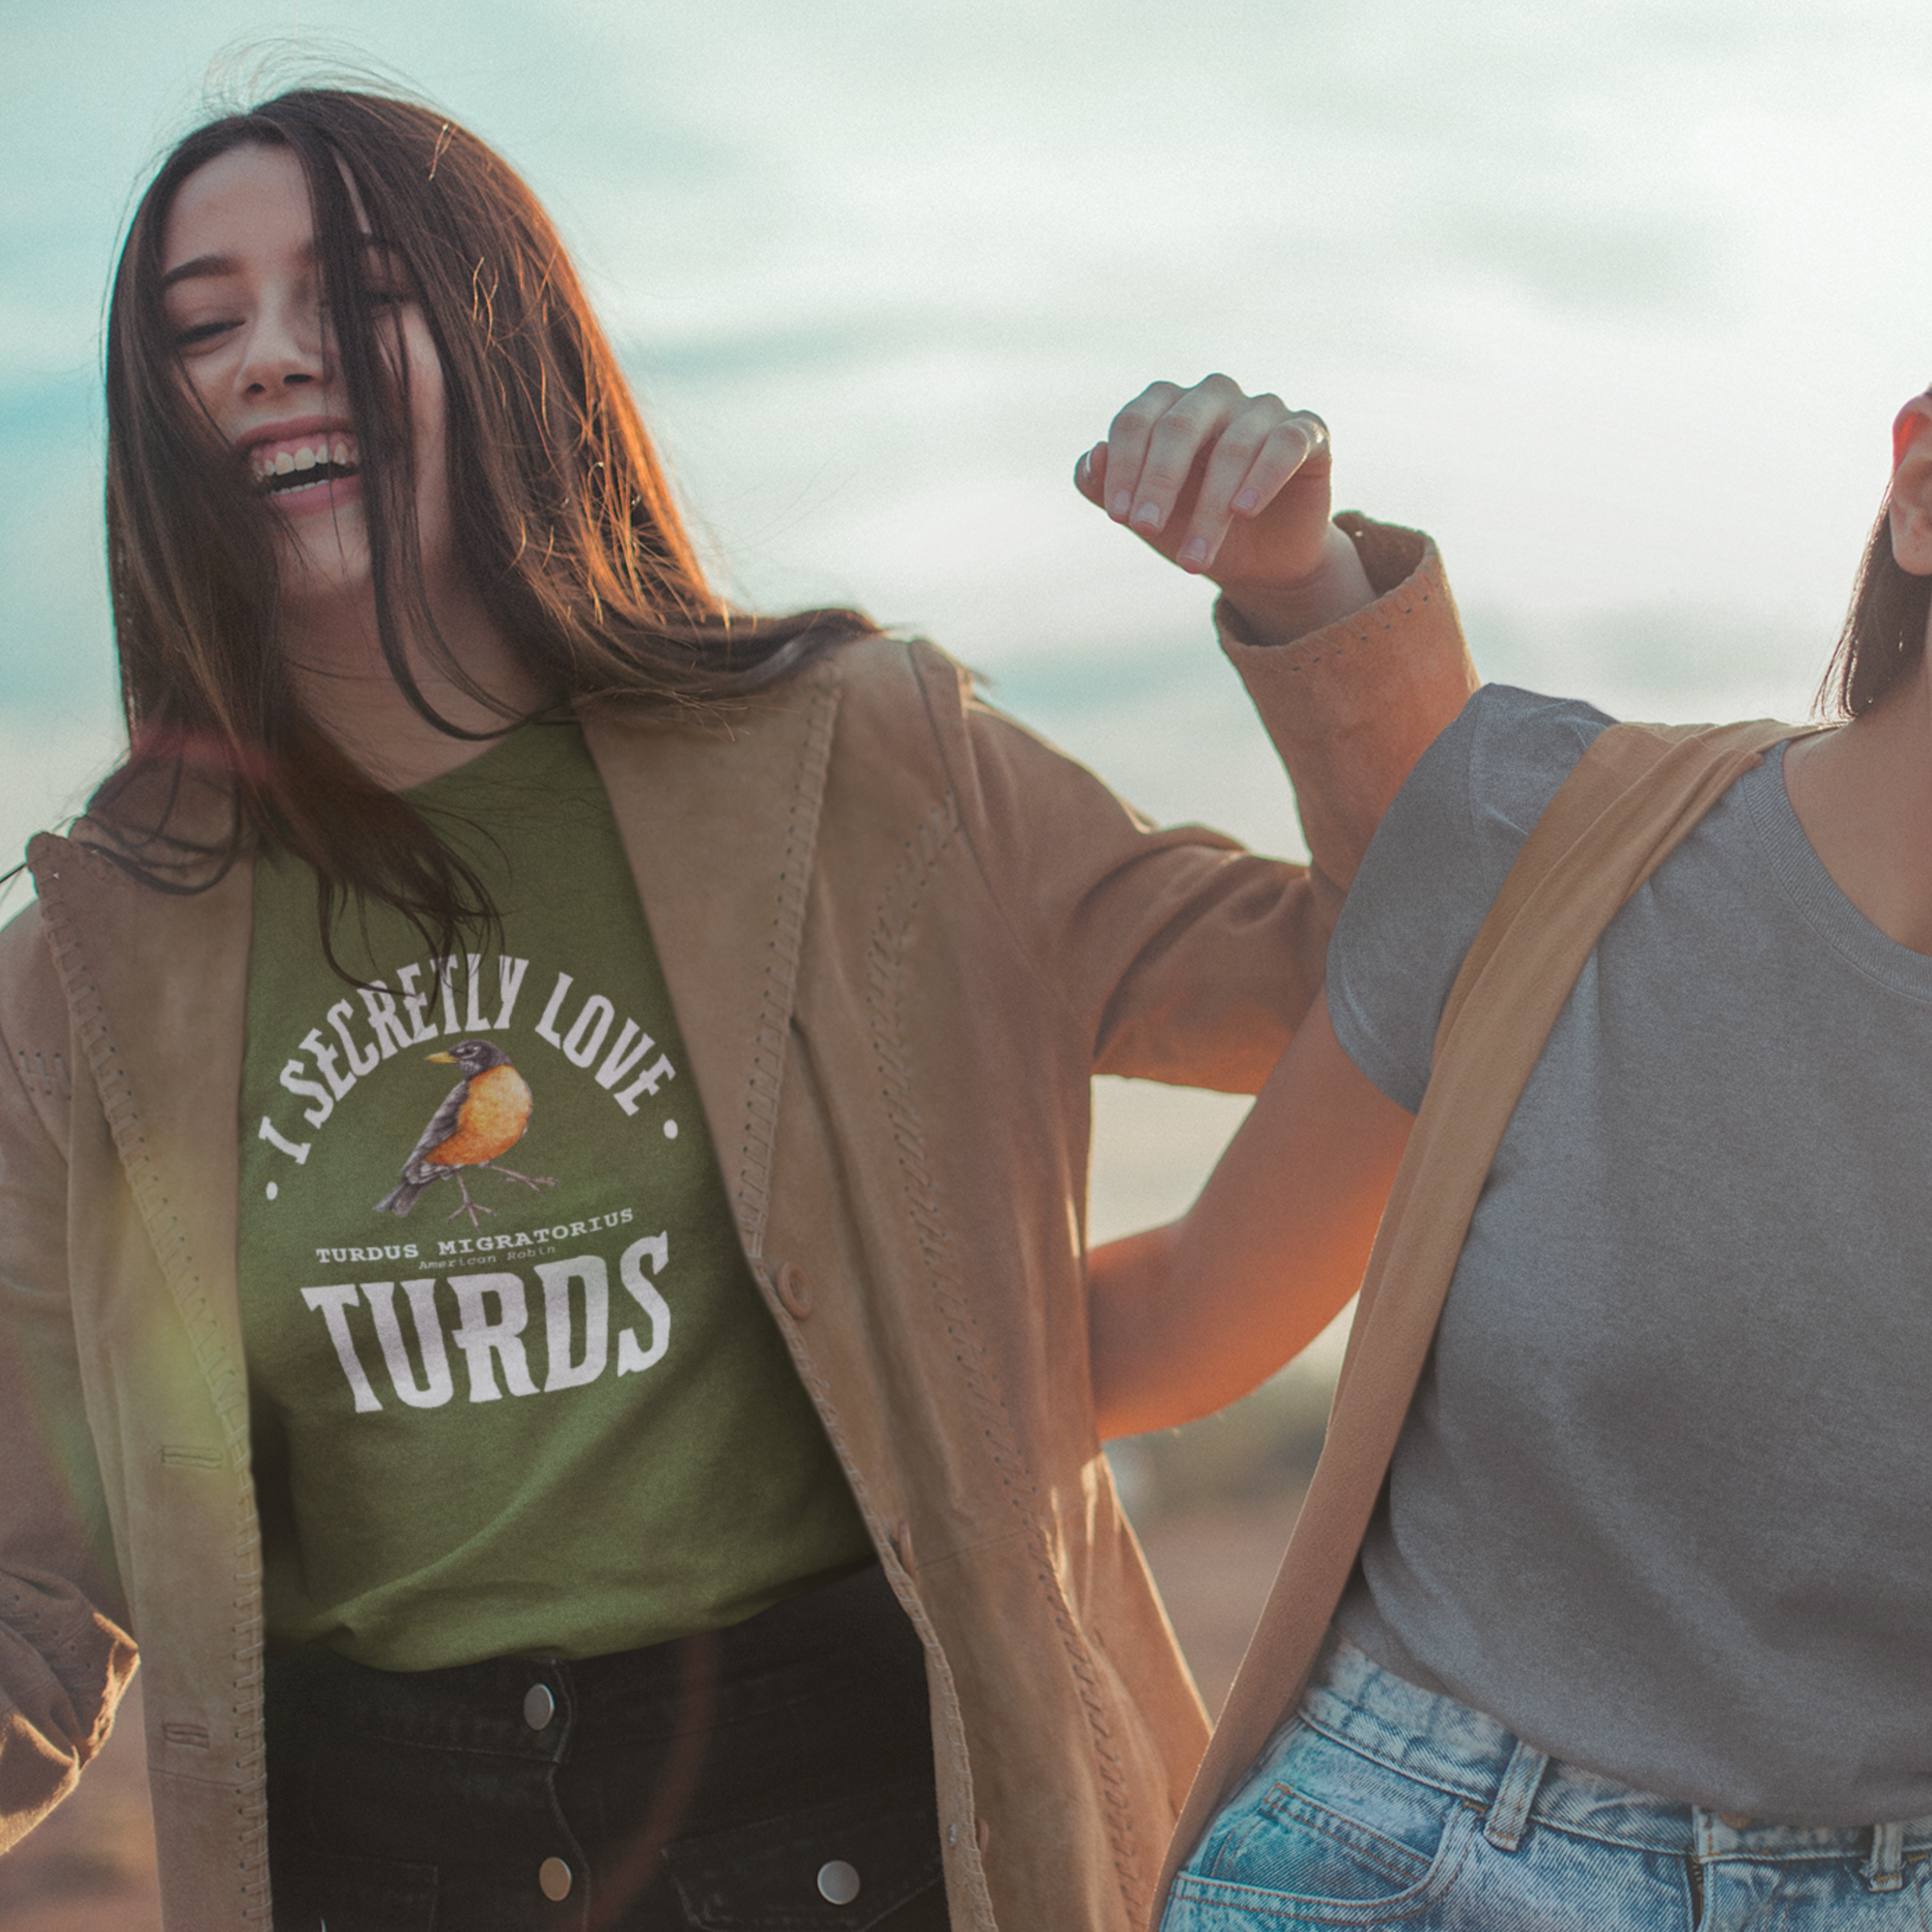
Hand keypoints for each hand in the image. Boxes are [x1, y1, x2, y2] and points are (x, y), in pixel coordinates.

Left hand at [1075, 374, 1371, 642]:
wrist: (1259, 561)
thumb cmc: (1191, 525)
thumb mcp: (1144, 514)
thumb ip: (1106, 486)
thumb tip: (1092, 457)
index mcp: (1168, 406)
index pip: (1136, 420)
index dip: (1124, 467)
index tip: (1120, 518)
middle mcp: (1214, 396)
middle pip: (1179, 426)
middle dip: (1159, 482)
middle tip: (1145, 530)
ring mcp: (1262, 409)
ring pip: (1233, 446)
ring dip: (1210, 509)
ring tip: (1194, 560)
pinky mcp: (1307, 432)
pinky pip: (1285, 444)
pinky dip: (1263, 476)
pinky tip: (1243, 511)